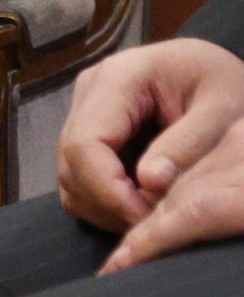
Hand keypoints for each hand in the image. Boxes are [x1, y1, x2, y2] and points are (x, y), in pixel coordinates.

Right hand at [61, 36, 243, 264]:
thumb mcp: (224, 110)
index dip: (107, 189)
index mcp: (118, 79)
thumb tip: (148, 183)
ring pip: (69, 174)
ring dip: (103, 205)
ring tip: (149, 215)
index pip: (84, 144)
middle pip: (71, 163)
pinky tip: (139, 202)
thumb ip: (187, 144)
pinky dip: (104, 198)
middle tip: (154, 224)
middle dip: (107, 202)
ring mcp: (83, 110)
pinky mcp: (88, 129)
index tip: (147, 219)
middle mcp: (88, 92)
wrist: (218, 72)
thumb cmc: (226, 84)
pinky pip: (79, 175)